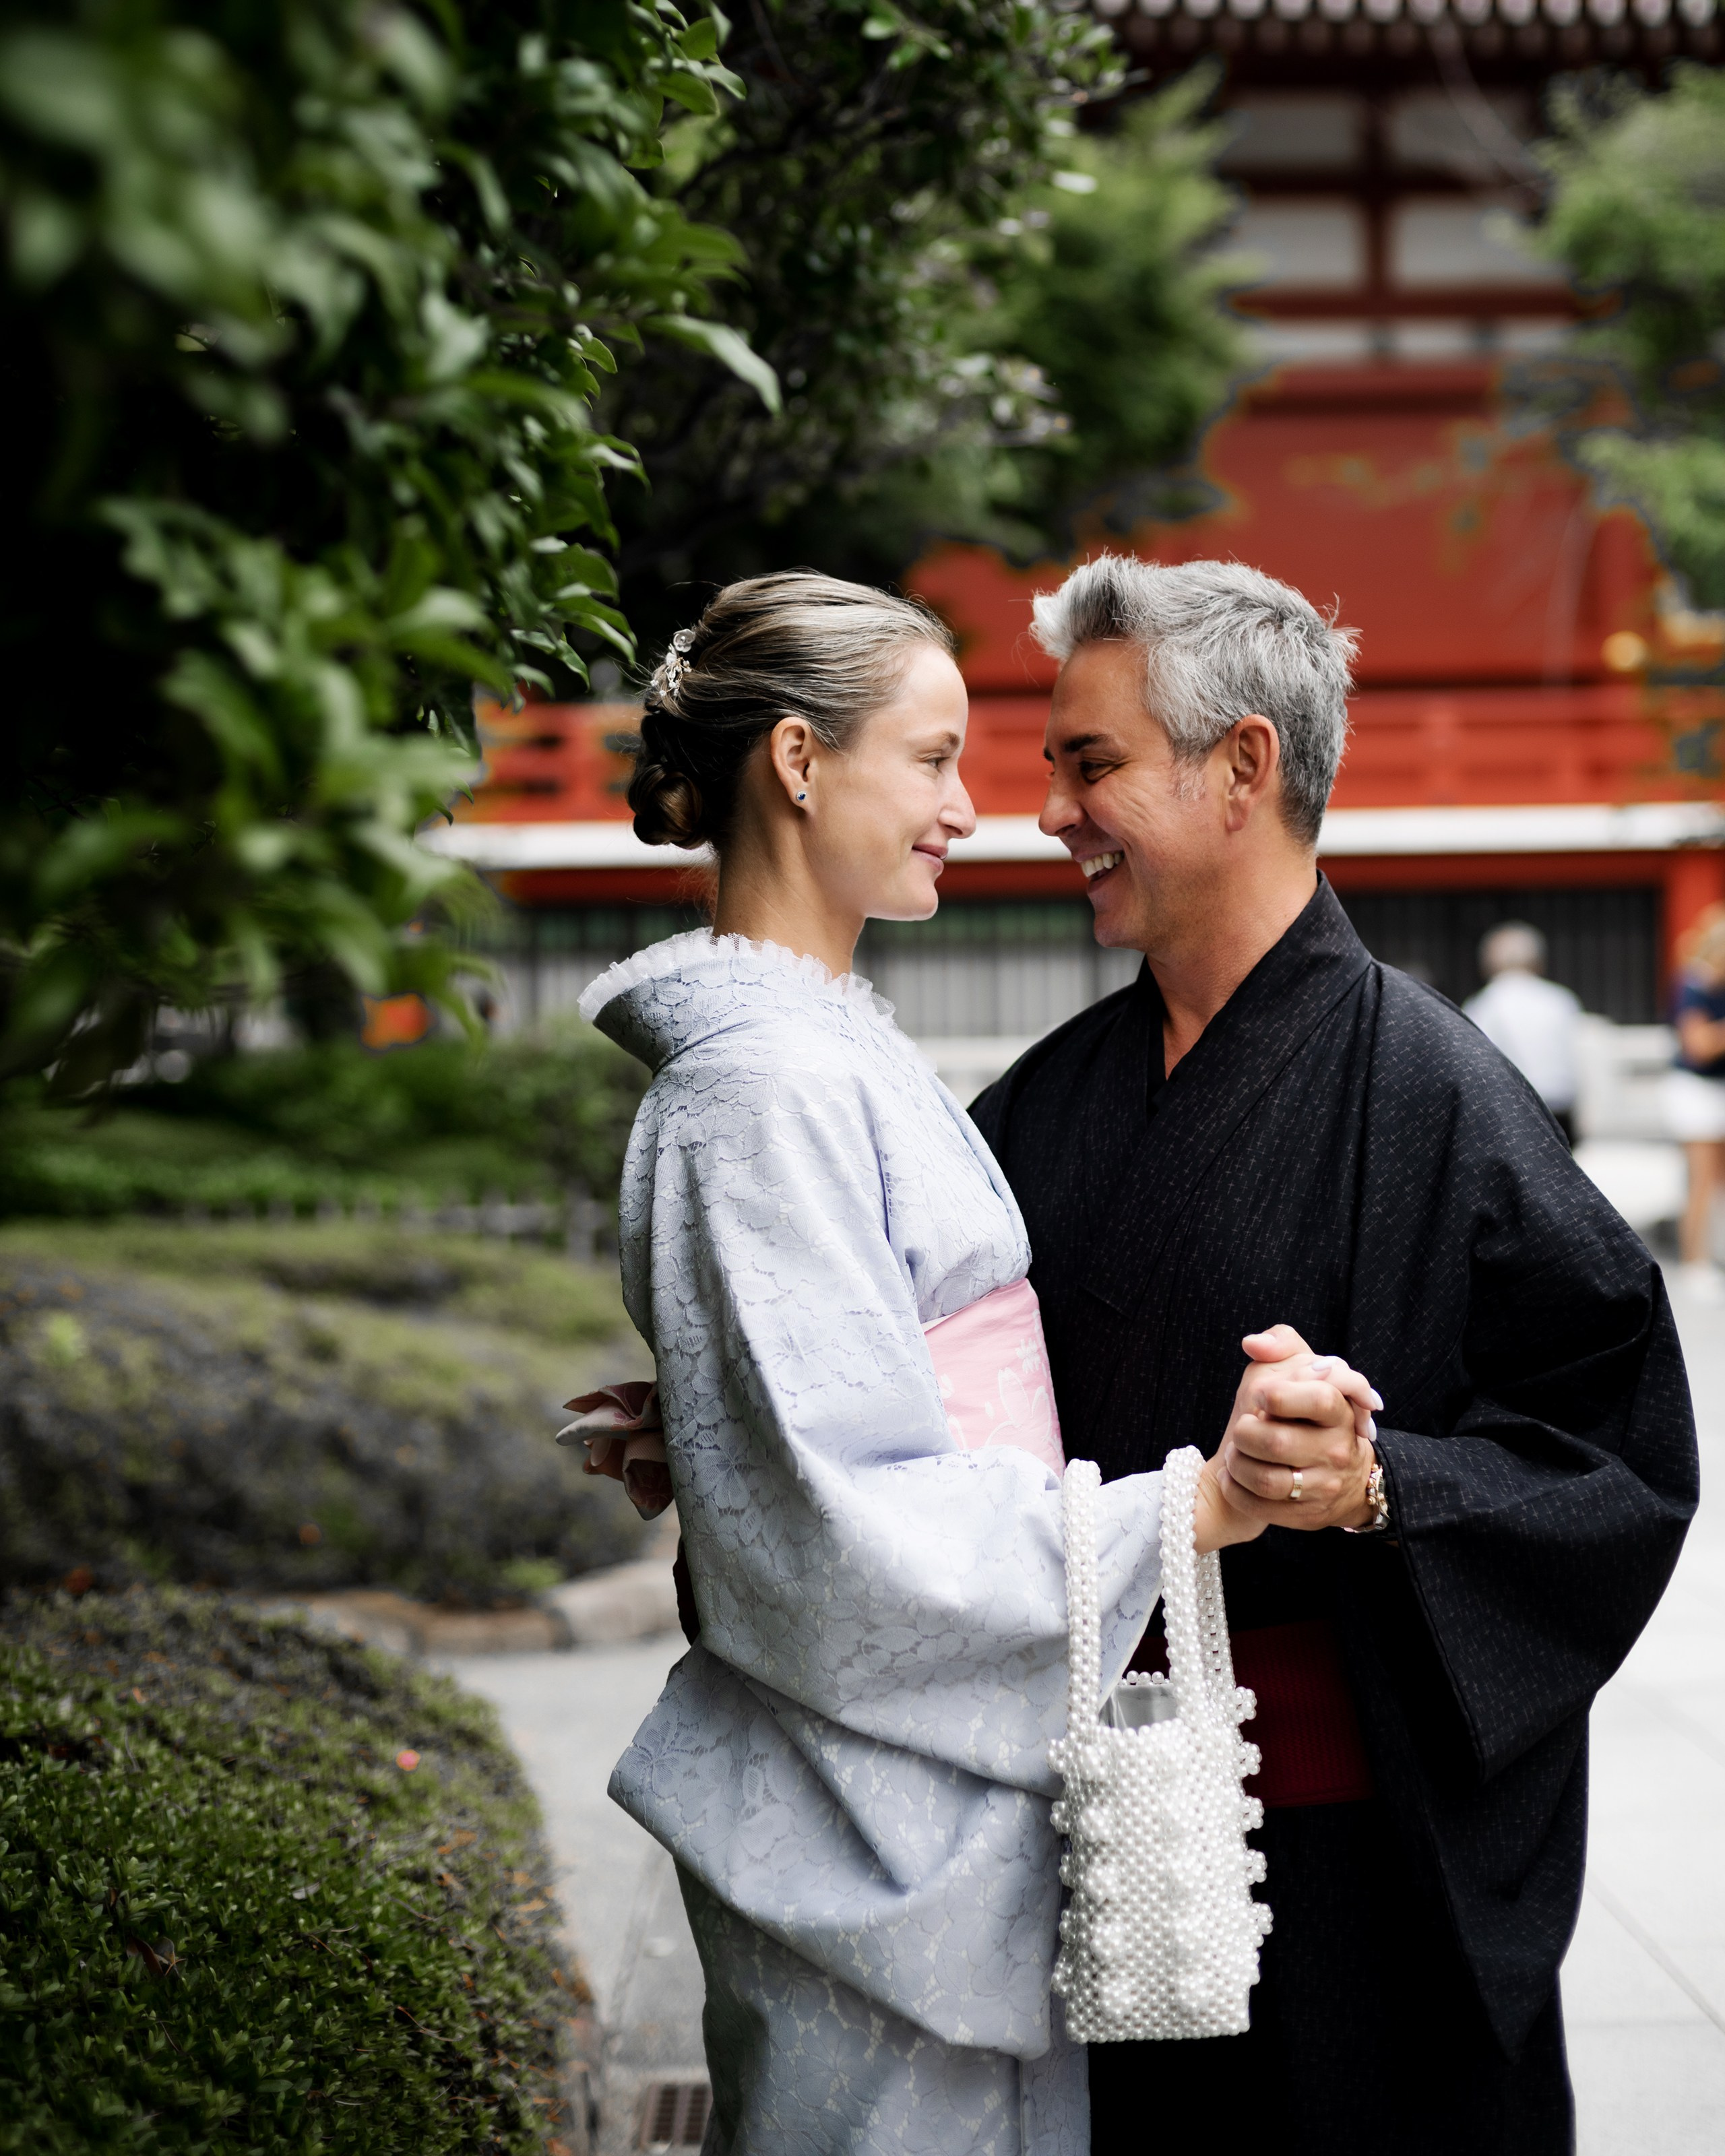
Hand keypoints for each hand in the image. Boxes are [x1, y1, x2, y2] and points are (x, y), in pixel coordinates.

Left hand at [1212, 1324, 1381, 1535]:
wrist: (1336, 1474)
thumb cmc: (1309, 1412)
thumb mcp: (1304, 1370)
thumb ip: (1282, 1343)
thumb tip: (1253, 1344)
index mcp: (1340, 1413)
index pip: (1319, 1398)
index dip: (1280, 1396)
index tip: (1262, 1396)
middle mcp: (1336, 1451)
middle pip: (1278, 1442)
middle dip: (1246, 1432)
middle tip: (1242, 1426)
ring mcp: (1322, 1487)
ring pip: (1266, 1479)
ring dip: (1237, 1463)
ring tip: (1235, 1451)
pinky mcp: (1305, 1515)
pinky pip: (1259, 1506)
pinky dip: (1235, 1489)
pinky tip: (1232, 1475)